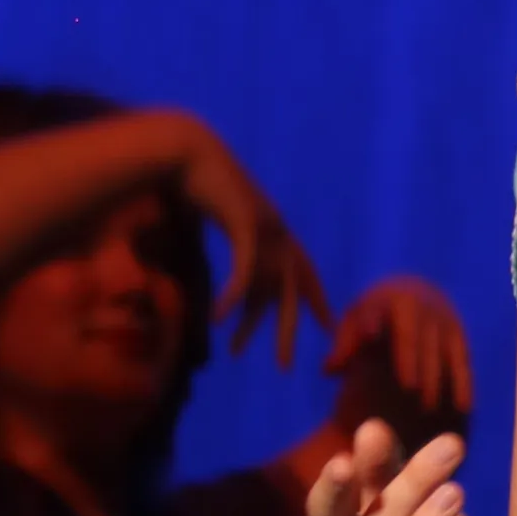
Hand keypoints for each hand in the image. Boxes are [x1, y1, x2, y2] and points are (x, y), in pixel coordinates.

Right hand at [166, 117, 330, 363]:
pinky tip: (220, 318)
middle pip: (290, 291)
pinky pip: (243, 270)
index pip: (304, 271)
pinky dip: (232, 295)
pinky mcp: (245, 224)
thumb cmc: (201, 182)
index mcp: (277, 230)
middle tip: (286, 366)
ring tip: (239, 353)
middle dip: (288, 329)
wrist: (188, 150)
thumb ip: (236, 241)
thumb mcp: (224, 219)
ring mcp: (265, 228)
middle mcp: (277, 232)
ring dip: (252, 324)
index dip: (315, 299)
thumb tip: (234, 262)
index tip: (328, 325)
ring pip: (266, 288)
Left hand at [324, 276, 474, 428]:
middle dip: (417, 365)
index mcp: (390, 299)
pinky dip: (464, 383)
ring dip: (439, 380)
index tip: (380, 351)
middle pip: (418, 339)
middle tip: (411, 396)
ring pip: (443, 352)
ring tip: (430, 410)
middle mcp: (420, 306)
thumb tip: (328, 371)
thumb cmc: (376, 312)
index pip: (387, 320)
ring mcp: (443, 320)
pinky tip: (463, 407)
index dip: (385, 335)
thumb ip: (344, 345)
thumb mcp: (356, 319)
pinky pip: (463, 360)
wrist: (415, 289)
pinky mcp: (459, 334)